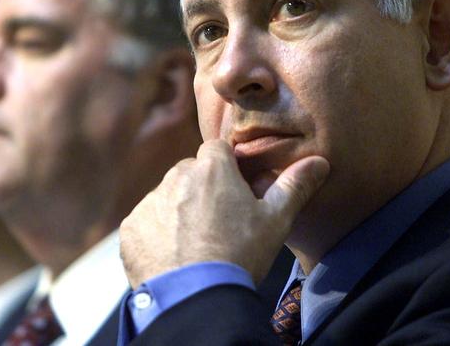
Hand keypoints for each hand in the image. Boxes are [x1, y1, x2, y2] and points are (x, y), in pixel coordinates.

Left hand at [119, 139, 328, 287]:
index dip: (228, 168)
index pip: (217, 150)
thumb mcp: (275, 221)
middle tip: (218, 221)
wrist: (197, 299)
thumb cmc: (241, 255)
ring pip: (167, 196)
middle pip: (190, 172)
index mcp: (211, 169)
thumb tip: (319, 162)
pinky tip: (174, 254)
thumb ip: (294, 186)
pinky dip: (157, 232)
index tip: (235, 190)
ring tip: (196, 243)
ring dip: (178, 210)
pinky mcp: (130, 227)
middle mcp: (175, 177)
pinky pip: (146, 221)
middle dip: (202, 188)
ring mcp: (149, 202)